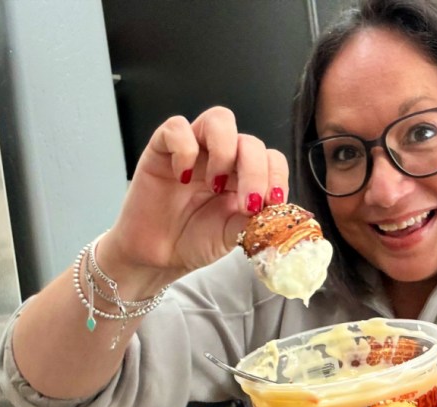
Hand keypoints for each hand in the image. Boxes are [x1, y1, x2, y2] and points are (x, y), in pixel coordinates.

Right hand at [99, 107, 289, 296]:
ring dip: (225, 151)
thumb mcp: (232, 235)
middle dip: (255, 172)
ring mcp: (194, 150)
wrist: (156, 256)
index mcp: (244, 176)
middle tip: (248, 204)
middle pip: (250, 141)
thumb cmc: (193, 242)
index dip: (276, 176)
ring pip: (219, 119)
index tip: (272, 203)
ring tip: (215, 184)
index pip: (271, 158)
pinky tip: (183, 177)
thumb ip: (254, 221)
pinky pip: (176, 127)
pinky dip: (184, 149)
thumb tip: (279, 213)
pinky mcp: (162, 149)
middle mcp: (222, 158)